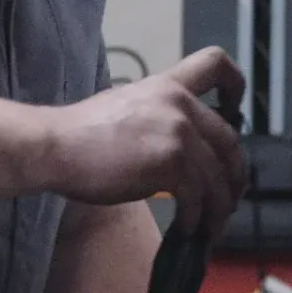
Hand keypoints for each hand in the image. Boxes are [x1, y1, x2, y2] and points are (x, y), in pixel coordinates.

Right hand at [39, 47, 248, 245]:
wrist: (54, 146)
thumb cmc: (83, 135)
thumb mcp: (130, 108)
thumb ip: (163, 119)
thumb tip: (188, 152)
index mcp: (169, 85)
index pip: (216, 63)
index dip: (236, 86)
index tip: (237, 111)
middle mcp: (180, 103)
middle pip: (230, 139)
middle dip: (234, 174)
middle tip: (228, 198)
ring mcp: (178, 132)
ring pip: (218, 175)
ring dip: (218, 206)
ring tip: (210, 225)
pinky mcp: (171, 162)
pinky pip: (198, 196)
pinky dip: (195, 218)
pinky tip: (186, 229)